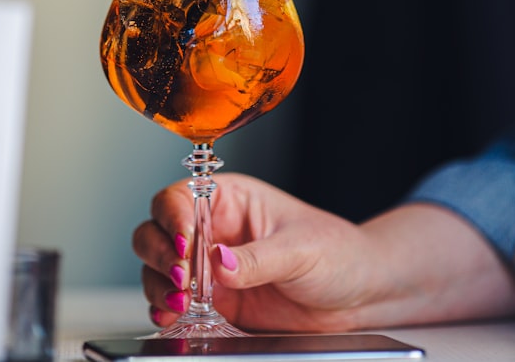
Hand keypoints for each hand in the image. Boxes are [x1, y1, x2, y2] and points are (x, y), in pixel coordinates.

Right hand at [133, 173, 368, 331]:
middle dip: (160, 254)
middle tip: (181, 279)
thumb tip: (219, 262)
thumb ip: (258, 258)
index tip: (183, 243)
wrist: (358, 296)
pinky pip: (173, 304)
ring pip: (157, 269)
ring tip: (180, 304)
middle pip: (156, 230)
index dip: (172, 218)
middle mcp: (211, 229)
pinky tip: (172, 316)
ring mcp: (208, 267)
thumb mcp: (300, 249)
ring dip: (159, 286)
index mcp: (229, 199)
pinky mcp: (212, 302)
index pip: (180, 198)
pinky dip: (165, 311)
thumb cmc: (337, 253)